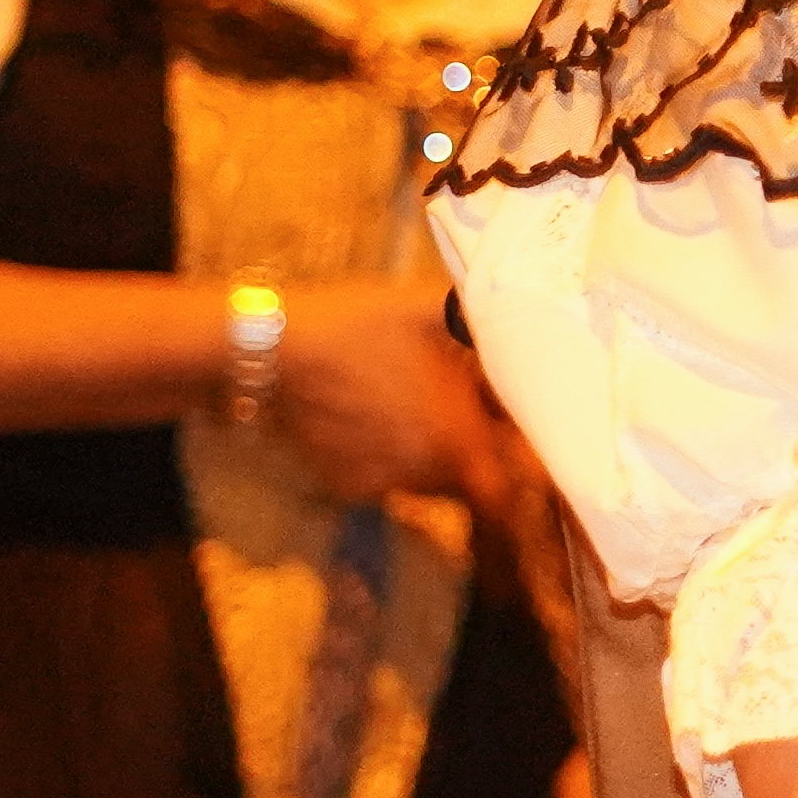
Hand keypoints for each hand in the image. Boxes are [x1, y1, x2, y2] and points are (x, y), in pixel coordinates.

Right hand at [268, 277, 503, 510]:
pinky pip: (384, 480)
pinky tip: (371, 421)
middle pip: (473, 483)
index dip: (525, 471)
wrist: (271, 348)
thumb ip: (481, 327)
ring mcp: (382, 484)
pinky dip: (388, 460)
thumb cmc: (358, 324)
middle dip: (478, 456)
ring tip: (412, 410)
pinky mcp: (344, 487)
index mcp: (459, 438)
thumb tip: (518, 326)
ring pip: (428, 482)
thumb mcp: (430, 310)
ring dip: (433, 457)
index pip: (514, 485)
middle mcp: (425, 473)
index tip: (521, 444)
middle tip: (469, 416)